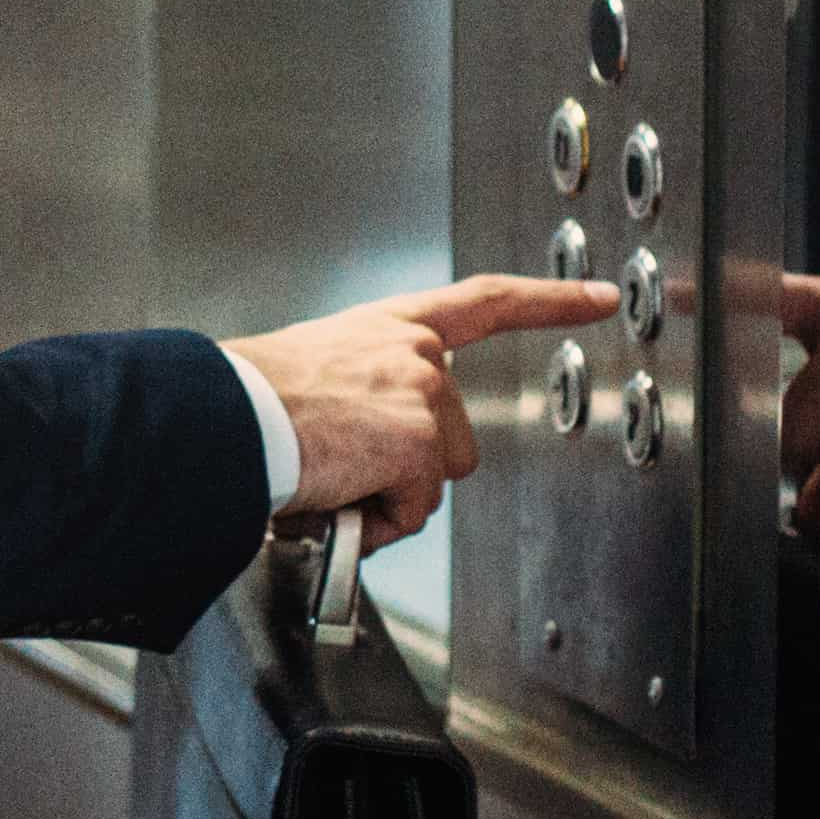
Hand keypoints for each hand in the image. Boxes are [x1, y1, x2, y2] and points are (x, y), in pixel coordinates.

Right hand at [227, 274, 620, 534]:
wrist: (221, 418)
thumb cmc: (243, 404)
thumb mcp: (312, 375)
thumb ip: (362, 398)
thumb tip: (367, 463)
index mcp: (386, 327)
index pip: (483, 303)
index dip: (549, 300)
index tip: (598, 297)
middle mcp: (415, 352)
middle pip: (453, 438)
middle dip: (407, 471)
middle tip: (341, 470)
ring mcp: (422, 394)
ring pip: (434, 480)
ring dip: (387, 497)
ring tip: (328, 480)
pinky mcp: (418, 442)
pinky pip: (411, 511)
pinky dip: (372, 521)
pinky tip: (333, 497)